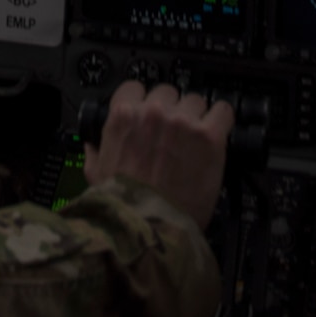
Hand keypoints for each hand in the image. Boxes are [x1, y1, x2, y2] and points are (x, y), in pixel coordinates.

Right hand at [84, 81, 233, 227]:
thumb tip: (92, 145)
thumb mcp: (96, 174)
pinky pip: (223, 111)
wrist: (149, 228)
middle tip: (172, 134)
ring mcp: (183, 122)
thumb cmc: (123, 205)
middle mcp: (154, 112)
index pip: (135, 88)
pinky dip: (221, 120)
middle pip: (167, 93)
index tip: (149, 115)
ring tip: (194, 140)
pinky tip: (216, 134)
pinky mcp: (209, 136)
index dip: (142, 102)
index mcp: (123, 116)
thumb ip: (95, 152)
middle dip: (170, 110)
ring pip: (195, 101)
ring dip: (195, 116)